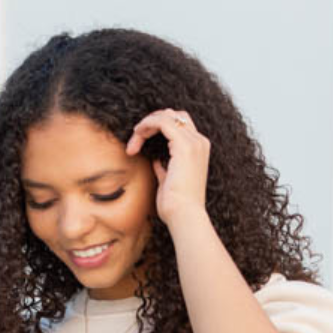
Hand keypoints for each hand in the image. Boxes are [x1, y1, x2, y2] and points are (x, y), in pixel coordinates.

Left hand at [125, 108, 209, 227]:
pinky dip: (147, 125)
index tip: (140, 144)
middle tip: (135, 139)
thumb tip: (156, 161)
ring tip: (133, 142)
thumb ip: (164, 168)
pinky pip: (162, 122)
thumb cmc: (176, 207)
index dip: (157, 128)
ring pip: (167, 116)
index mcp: (198, 150)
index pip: (178, 125)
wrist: (184, 217)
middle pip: (174, 115)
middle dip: (152, 122)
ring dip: (147, 125)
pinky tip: (137, 135)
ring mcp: (194, 143)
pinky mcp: (184, 146)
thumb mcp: (168, 183)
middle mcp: (199, 143)